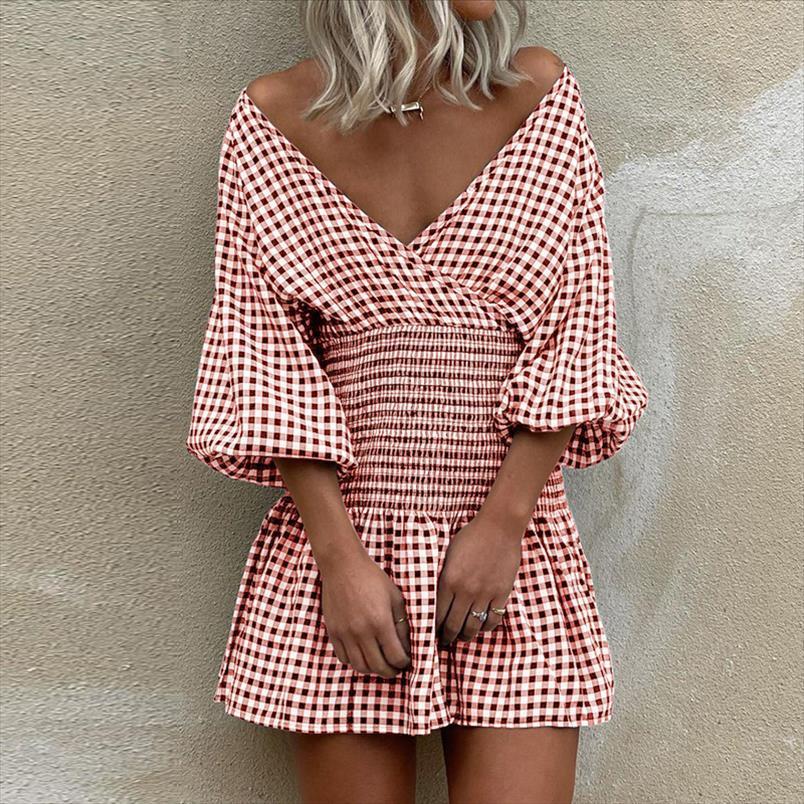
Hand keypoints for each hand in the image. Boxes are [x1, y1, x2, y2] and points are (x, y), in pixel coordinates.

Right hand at [319, 548, 412, 677]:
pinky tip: (363, 654)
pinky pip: (344, 657)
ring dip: (373, 670)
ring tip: (380, 664)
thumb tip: (407, 645)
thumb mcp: (395, 597)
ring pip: (360, 666)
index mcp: (380, 622)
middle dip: (391, 671)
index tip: (407, 660)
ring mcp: (345, 634)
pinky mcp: (333, 632)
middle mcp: (362, 632)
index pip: (396, 656)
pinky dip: (355, 661)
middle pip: (378, 667)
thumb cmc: (372, 578)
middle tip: (396, 668)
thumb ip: (402, 623)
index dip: (404, 663)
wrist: (343, 566)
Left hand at [435, 513, 522, 644]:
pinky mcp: (501, 593)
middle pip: (453, 624)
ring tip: (461, 637)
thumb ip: (444, 577)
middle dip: (447, 636)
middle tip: (444, 642)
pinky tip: (481, 627)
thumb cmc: (470, 537)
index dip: (433, 628)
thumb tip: (437, 597)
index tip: (431, 634)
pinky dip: (485, 627)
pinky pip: (493, 619)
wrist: (498, 527)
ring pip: (472, 626)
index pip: (437, 614)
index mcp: (448, 581)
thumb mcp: (449, 555)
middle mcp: (465, 591)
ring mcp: (485, 594)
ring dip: (465, 635)